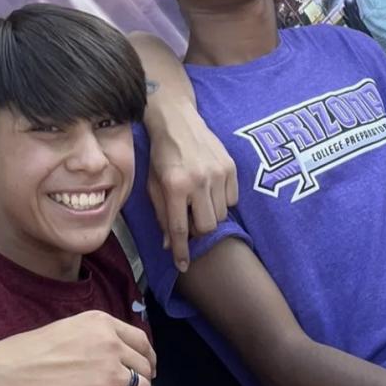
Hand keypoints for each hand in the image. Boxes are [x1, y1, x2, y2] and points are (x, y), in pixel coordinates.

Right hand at [0, 310, 155, 385]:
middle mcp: (110, 344)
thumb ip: (96, 337)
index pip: (141, 340)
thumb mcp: (68, 328)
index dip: (147, 356)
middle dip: (143, 378)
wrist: (11, 375)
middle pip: (145, 365)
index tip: (146, 366)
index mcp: (101, 322)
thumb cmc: (30, 352)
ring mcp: (109, 372)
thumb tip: (113, 352)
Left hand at [144, 100, 238, 272]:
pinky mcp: (230, 167)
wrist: (177, 119)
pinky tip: (209, 189)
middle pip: (207, 226)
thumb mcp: (153, 184)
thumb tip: (169, 243)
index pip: (179, 228)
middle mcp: (198, 180)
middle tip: (189, 219)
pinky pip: (232, 199)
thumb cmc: (161, 154)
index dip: (182, 251)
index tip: (183, 265)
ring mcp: (217, 173)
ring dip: (209, 215)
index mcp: (174, 185)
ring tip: (198, 201)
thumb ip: (161, 213)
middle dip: (198, 230)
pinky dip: (222, 201)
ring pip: (221, 215)